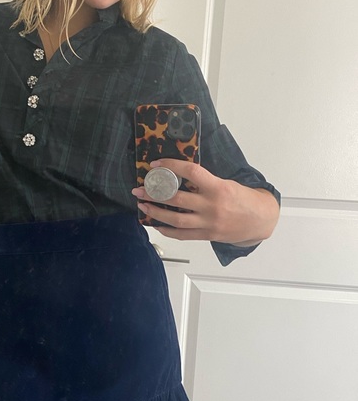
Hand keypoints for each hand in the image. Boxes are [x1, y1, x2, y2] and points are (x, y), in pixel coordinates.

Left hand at [132, 159, 279, 245]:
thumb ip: (205, 181)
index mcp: (219, 187)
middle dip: (154, 193)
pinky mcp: (207, 235)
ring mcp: (208, 223)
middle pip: (177, 199)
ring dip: (156, 212)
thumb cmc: (244, 198)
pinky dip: (167, 230)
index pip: (191, 172)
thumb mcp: (227, 183)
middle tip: (139, 189)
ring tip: (143, 205)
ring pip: (176, 220)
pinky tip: (155, 224)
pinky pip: (182, 235)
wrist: (261, 220)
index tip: (156, 164)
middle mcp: (212, 206)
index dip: (171, 166)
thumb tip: (178, 174)